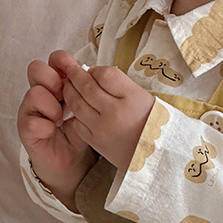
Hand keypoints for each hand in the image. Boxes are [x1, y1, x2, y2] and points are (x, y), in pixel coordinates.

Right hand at [17, 57, 96, 207]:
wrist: (70, 157)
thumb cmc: (77, 128)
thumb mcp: (86, 106)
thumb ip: (85, 90)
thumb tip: (90, 72)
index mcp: (56, 82)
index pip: (53, 60)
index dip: (62, 60)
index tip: (74, 70)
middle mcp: (40, 91)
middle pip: (36, 68)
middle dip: (53, 79)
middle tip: (64, 95)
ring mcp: (30, 109)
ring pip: (34, 93)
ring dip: (52, 105)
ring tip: (61, 118)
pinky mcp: (26, 129)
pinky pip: (31, 121)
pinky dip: (45, 125)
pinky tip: (54, 130)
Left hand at [53, 50, 154, 173]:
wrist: (153, 153)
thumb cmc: (150, 121)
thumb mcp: (143, 96)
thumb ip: (120, 83)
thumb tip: (95, 74)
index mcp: (132, 97)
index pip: (106, 75)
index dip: (96, 69)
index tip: (93, 70)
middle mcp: (115, 112)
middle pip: (87, 87)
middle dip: (76, 76)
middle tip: (72, 71)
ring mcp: (102, 128)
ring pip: (77, 104)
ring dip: (70, 92)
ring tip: (69, 86)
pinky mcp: (95, 142)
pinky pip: (77, 123)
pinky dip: (74, 113)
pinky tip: (76, 108)